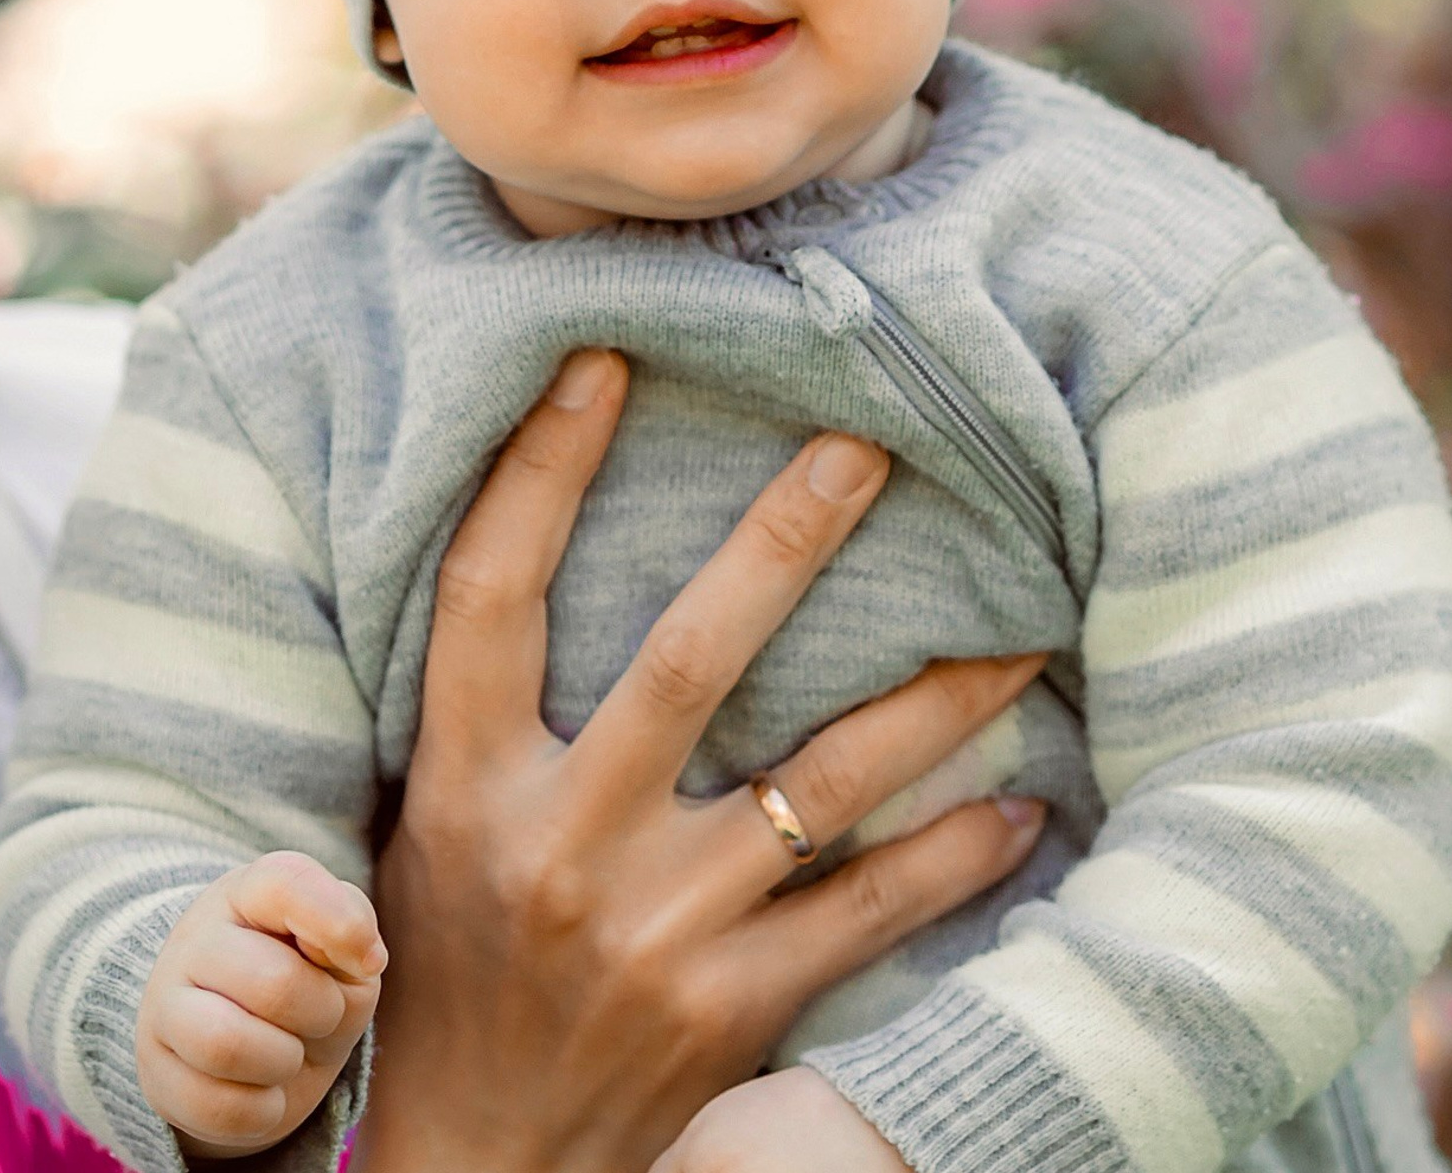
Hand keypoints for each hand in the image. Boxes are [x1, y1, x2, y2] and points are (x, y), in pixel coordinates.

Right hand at [135, 850, 385, 1158]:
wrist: (250, 1040)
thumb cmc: (309, 978)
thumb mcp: (343, 947)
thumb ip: (354, 930)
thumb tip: (360, 956)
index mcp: (249, 892)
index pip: (287, 883)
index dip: (341, 925)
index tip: (370, 963)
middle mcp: (196, 939)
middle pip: (274, 984)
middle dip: (322, 1012)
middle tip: (324, 1015)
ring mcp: (163, 1006)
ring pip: (227, 1046)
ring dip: (285, 1061)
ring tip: (290, 1053)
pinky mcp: (156, 1074)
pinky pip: (216, 1107)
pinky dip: (262, 1111)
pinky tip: (266, 1089)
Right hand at [357, 348, 1047, 1172]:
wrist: (478, 1168)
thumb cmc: (449, 969)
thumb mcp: (426, 828)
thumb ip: (483, 711)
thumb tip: (534, 542)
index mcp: (468, 783)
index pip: (493, 592)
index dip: (539, 469)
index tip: (601, 360)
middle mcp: (561, 844)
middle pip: (689, 659)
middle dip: (783, 544)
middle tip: (866, 445)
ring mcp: (656, 931)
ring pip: (818, 786)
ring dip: (926, 701)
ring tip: (1018, 629)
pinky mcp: (733, 1009)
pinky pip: (869, 913)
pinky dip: (951, 854)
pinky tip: (1024, 804)